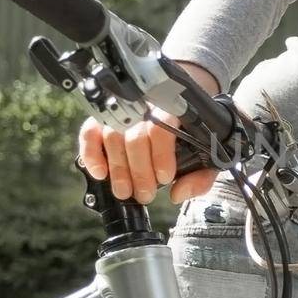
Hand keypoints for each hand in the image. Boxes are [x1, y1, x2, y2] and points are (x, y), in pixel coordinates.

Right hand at [78, 111, 217, 206]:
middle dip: (139, 171)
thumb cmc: (191, 133)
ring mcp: (122, 111)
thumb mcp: (207, 152)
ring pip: (112, 136)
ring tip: (125, 192)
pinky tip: (100, 173)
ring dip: (118, 169)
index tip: (165, 177)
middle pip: (134, 136)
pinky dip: (91, 153)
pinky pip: (90, 132)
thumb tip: (179, 194)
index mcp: (173, 109)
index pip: (161, 127)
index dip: (161, 155)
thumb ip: (202, 175)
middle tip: (145, 194)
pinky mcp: (104, 119)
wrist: (180, 104)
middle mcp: (145, 105)